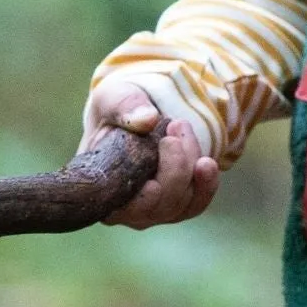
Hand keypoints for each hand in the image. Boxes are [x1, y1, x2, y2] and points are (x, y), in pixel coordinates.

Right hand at [81, 77, 219, 227]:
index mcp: (99, 188)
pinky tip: (207, 163)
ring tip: (182, 126)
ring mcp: (152, 209)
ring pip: (178, 204)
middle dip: (173, 169)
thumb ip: (124, 105)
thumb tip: (146, 120)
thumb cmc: (118, 108)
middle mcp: (124, 208)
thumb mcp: (114, 96)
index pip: (118, 209)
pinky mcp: (176, 205)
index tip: (152, 185)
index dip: (138, 204)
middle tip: (175, 126)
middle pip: (155, 208)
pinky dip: (206, 185)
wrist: (141, 112)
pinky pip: (195, 204)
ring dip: (188, 165)